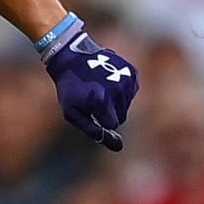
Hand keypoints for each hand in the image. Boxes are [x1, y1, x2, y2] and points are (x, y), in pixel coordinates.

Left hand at [43, 27, 137, 151]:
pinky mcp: (132, 72)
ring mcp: (126, 79)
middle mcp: (118, 89)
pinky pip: (132, 92)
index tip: (92, 111)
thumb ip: (93, 131)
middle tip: (94, 99)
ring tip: (100, 89)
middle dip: (109, 113)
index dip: (101, 120)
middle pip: (122, 116)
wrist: (72, 57)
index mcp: (102, 101)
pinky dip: (122, 91)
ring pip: (127, 105)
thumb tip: (119, 146)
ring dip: (115, 102)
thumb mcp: (73, 113)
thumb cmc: (70, 88)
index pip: (113, 124)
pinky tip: (108, 81)